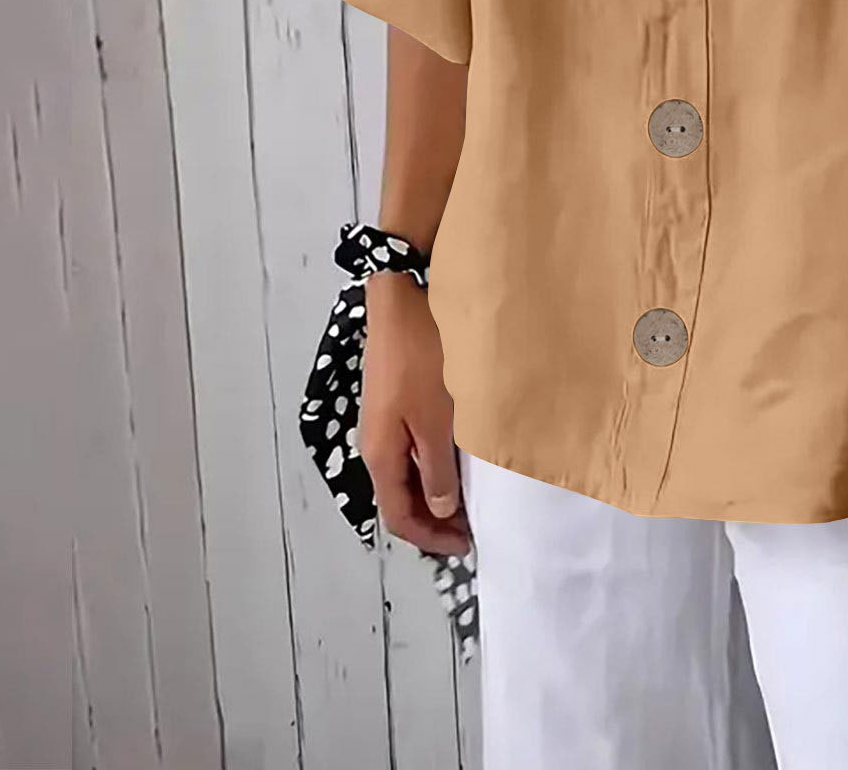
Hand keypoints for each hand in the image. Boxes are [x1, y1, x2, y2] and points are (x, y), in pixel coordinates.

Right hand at [358, 273, 470, 554]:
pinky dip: (431, 467)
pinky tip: (455, 461)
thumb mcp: (436, 420)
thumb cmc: (421, 359)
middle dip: (433, 521)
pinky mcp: (395, 404)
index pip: (400, 517)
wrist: (401, 301)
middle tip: (470, 529)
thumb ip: (436, 468)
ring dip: (433, 494)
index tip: (466, 546)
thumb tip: (438, 510)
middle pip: (400, 500)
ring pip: (406, 475)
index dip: (431, 539)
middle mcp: (377, 445)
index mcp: (381, 456)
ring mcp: (384, 424)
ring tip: (468, 501)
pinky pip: (411, 451)